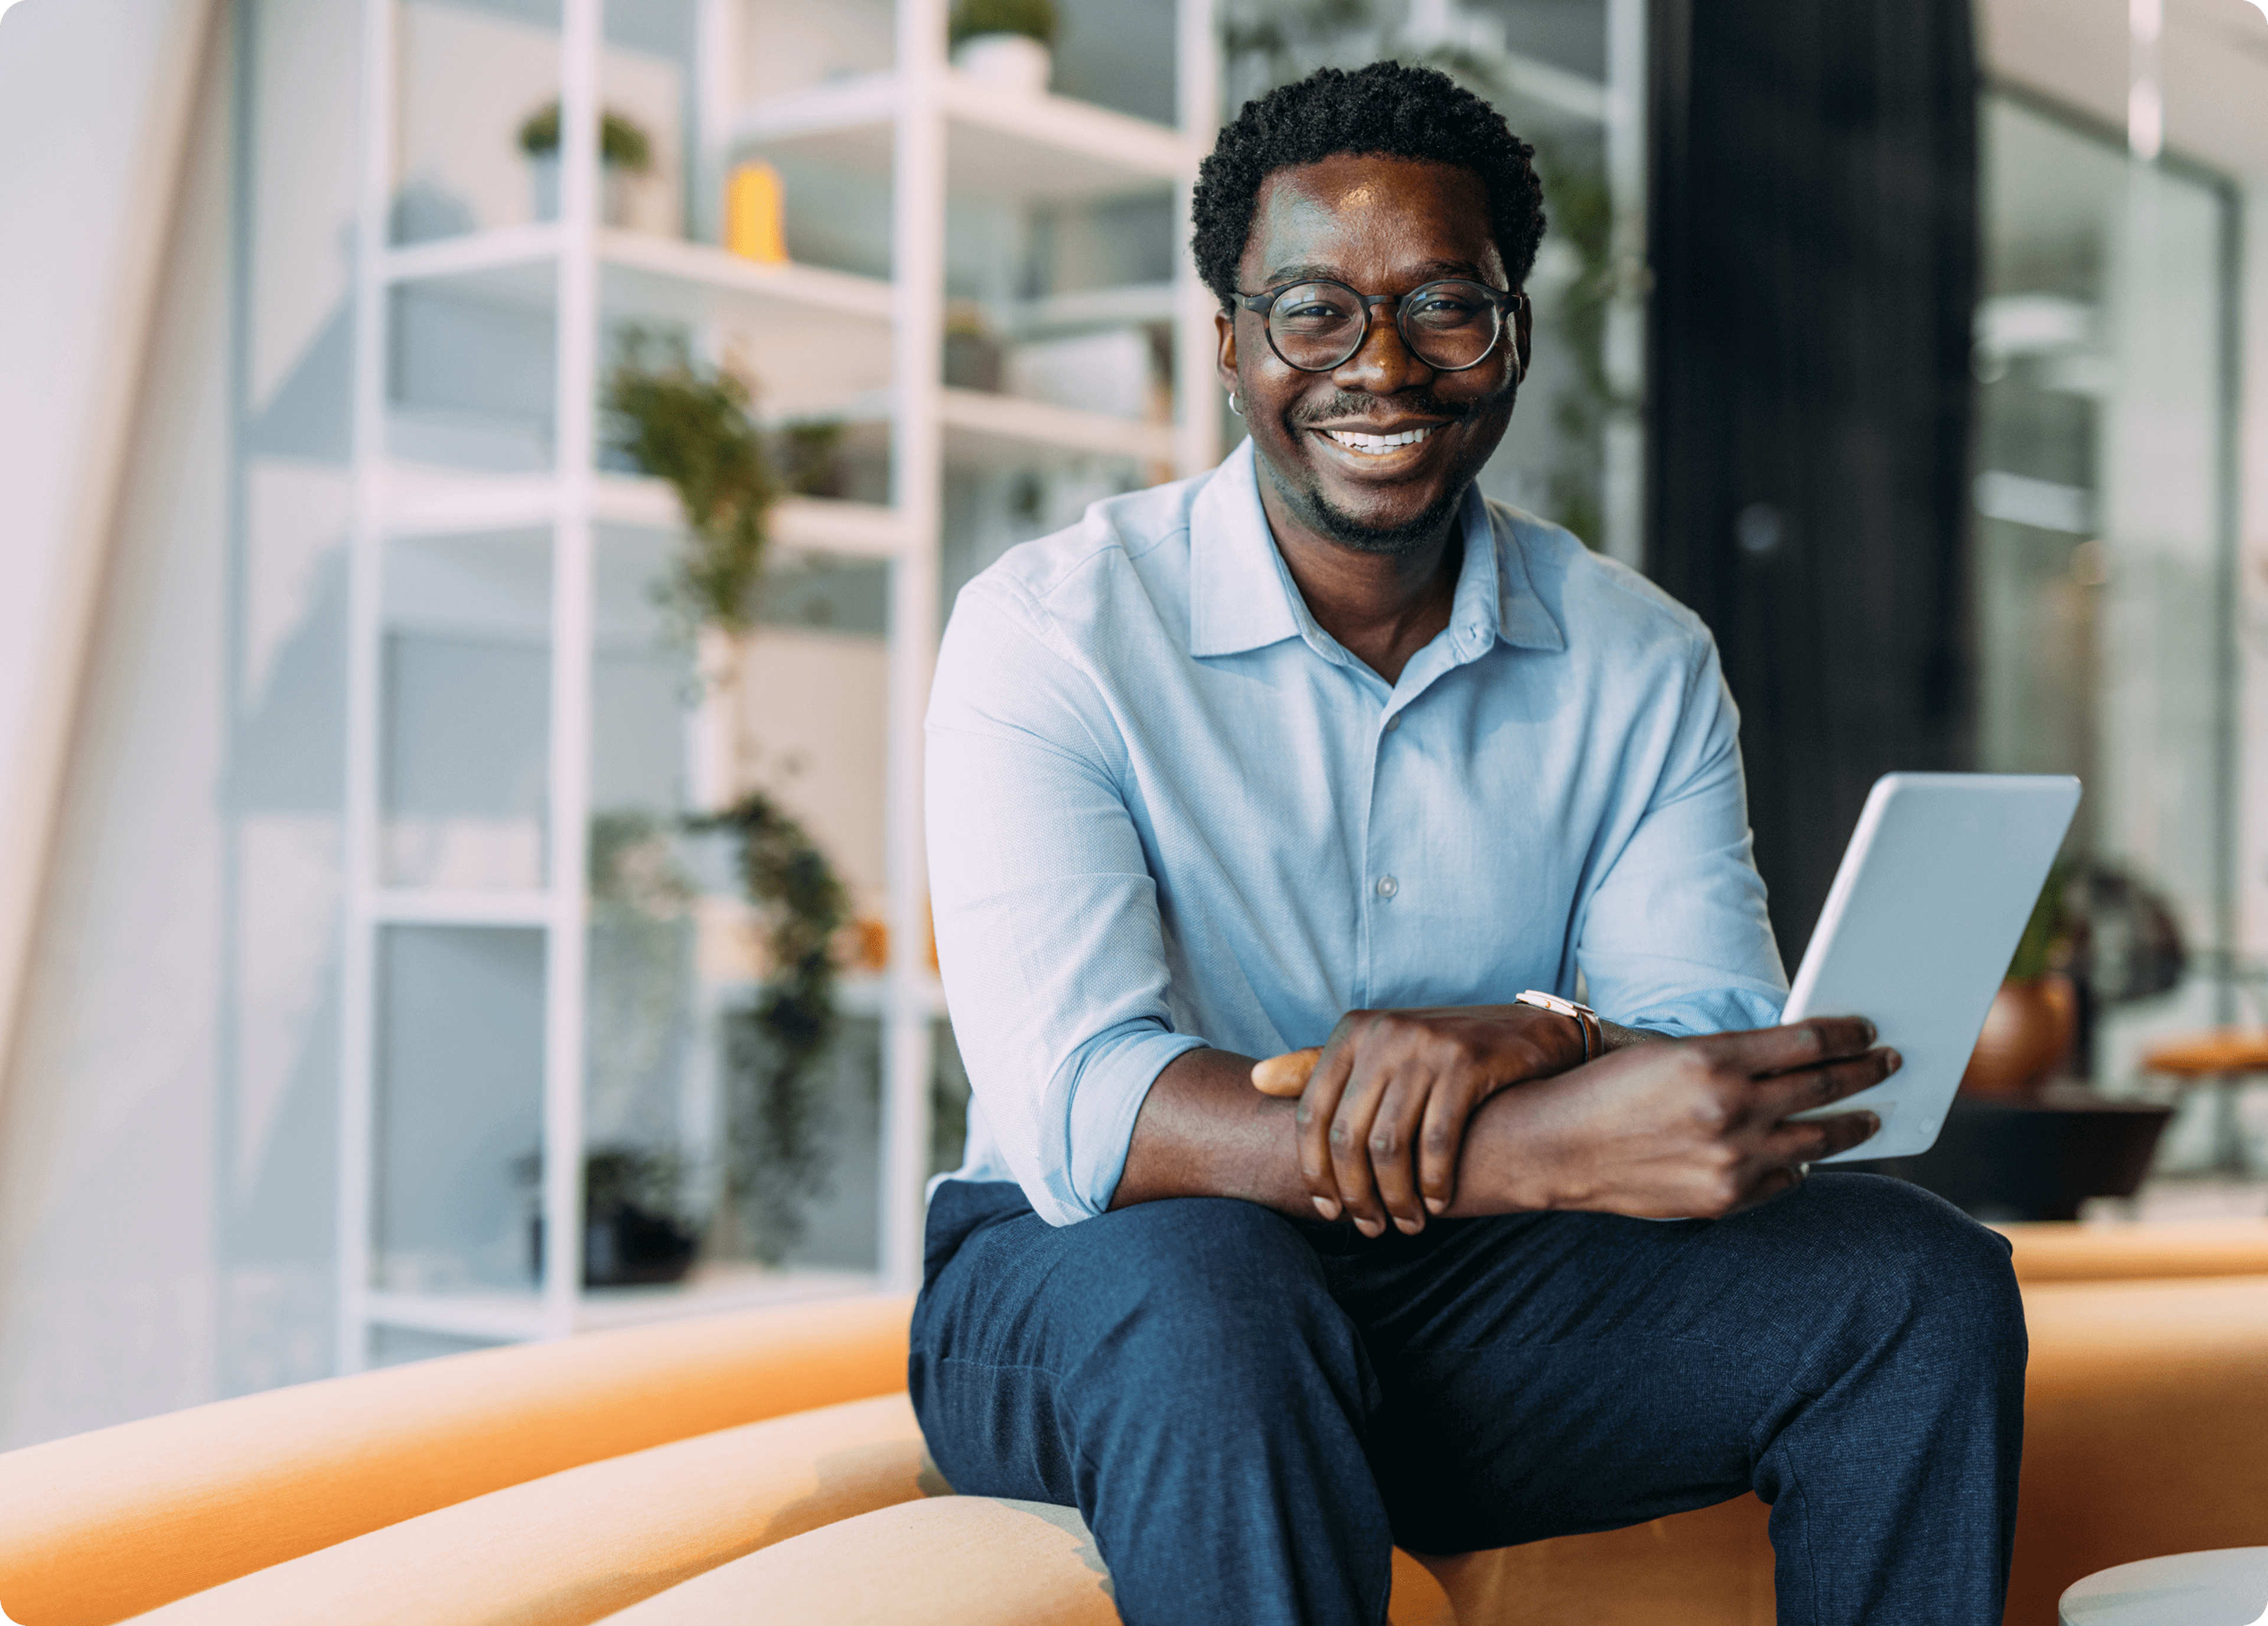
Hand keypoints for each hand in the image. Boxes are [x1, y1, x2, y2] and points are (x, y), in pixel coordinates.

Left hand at [1251, 1004, 1589, 1236]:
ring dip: (1395, 1197)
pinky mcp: (1467, 1062)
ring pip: (1390, 1144)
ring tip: (1405, 1224)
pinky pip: (1437, 1140)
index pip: (1312, 1114)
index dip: (1315, 1171)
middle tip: (1371, 1227)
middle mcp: (1383, 1032)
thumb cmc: (1439, 1055)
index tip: (1329, 1210)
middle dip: (1356, 1193)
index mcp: (1352, 1031)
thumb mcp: (1378, 1053)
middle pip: (1347, 1135)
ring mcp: (1425, 1045)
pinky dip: (1433, 1182)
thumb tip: (1256, 1080)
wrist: (1526, 1032)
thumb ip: (1318, 1068)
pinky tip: (1437, 1202)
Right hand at [1502, 1017, 1895, 1219]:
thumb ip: (1734, 1057)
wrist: (1556, 1148)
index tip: (1868, 1031)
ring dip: (1852, 1124)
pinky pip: (1787, 1180)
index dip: (1847, 1034)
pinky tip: (1807, 1154)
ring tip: (1870, 1115)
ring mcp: (1732, 1159)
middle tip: (1888, 1063)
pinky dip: (1801, 1164)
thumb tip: (1796, 1057)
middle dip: (1866, 1071)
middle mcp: (1730, 1108)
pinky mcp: (1725, 1198)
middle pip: (1825, 1086)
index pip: (1807, 1040)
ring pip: (1819, 1139)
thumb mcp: (1670, 1054)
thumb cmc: (1606, 1091)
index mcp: (1713, 1059)